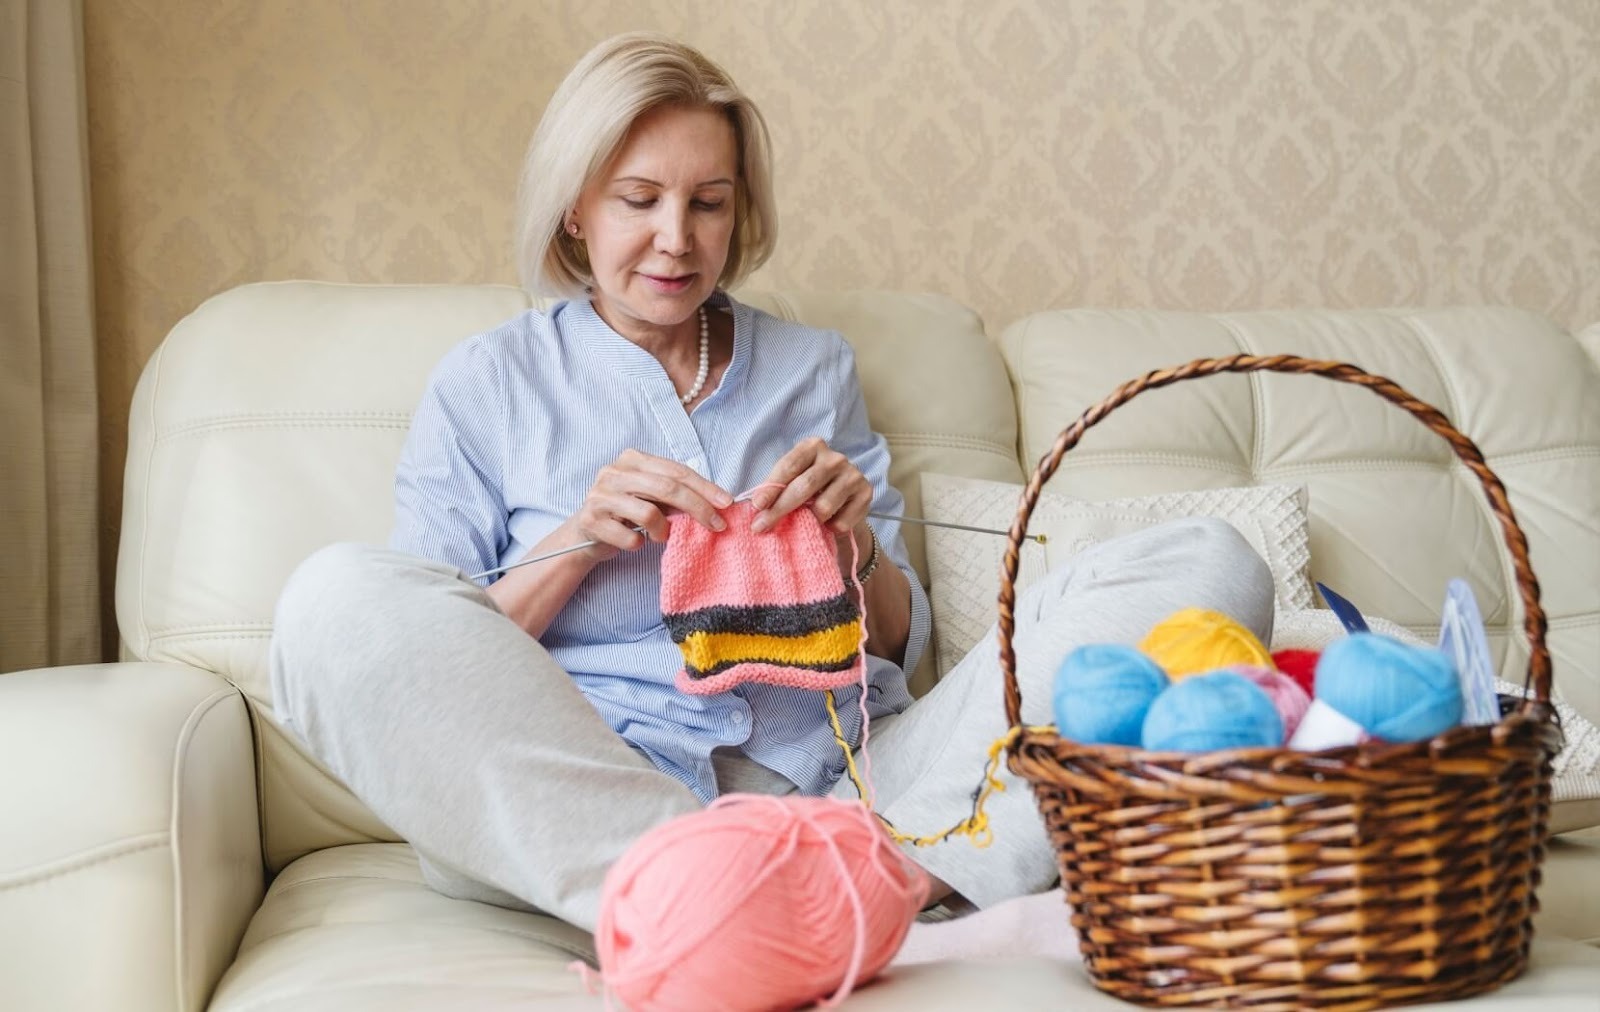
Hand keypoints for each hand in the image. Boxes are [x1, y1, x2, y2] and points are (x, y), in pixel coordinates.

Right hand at [567, 449, 731, 559]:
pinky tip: (636, 542)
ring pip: (647, 513)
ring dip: (663, 531)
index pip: (676, 471)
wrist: (585, 535)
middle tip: (716, 525)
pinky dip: (638, 545)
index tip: (726, 504)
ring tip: (662, 536)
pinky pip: (629, 538)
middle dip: (697, 508)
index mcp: (632, 459)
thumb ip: (677, 495)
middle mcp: (613, 472)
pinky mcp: (591, 520)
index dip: (704, 487)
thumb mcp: (652, 498)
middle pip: (666, 488)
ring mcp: (599, 495)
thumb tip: (717, 504)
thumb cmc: (626, 514)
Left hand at [749, 437, 871, 534]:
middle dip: (780, 509)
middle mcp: (835, 458)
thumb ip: (777, 487)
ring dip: (811, 520)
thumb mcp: (792, 480)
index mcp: (813, 446)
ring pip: (823, 507)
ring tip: (810, 519)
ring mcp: (853, 475)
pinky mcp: (866, 494)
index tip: (757, 505)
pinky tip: (829, 523)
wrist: (845, 502)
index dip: (771, 487)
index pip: (789, 466)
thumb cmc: (810, 489)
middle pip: (804, 486)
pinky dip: (830, 528)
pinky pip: (841, 522)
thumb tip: (757, 507)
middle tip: (762, 526)